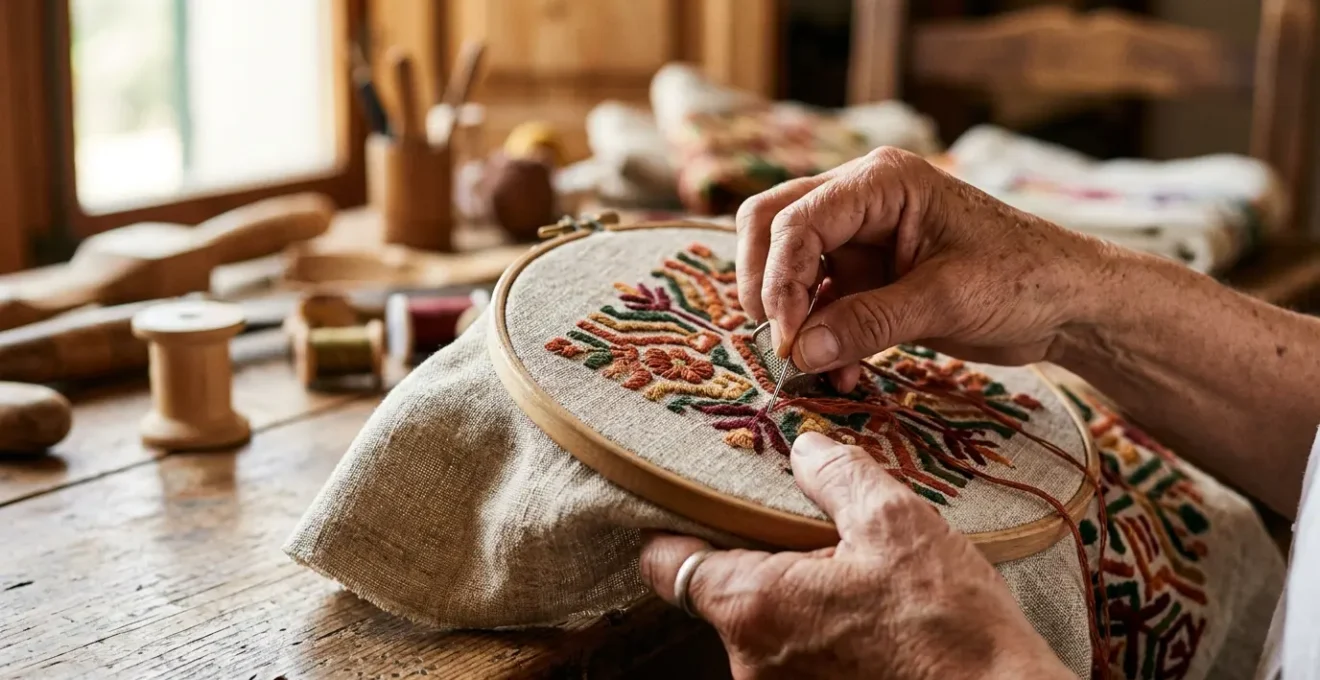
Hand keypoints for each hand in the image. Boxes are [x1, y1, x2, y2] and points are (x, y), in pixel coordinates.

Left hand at [639, 432, 1070, 679]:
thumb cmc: (953, 633)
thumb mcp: (897, 523)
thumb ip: (837, 475)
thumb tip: (806, 449)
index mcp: (754, 606)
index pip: (666, 564)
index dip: (674, 527)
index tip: (693, 502)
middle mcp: (751, 664)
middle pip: (721, 593)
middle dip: (758, 556)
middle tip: (805, 528)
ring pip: (764, 628)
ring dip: (796, 598)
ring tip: (854, 576)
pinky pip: (795, 660)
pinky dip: (820, 634)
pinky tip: (870, 618)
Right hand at [735, 147, 1114, 389]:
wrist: (1069, 305)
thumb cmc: (1024, 280)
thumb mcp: (947, 300)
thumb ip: (869, 323)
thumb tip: (799, 351)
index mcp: (881, 182)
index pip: (797, 219)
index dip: (779, 279)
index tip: (786, 339)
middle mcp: (860, 199)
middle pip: (772, 227)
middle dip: (766, 286)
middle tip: (779, 342)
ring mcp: (860, 238)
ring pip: (788, 267)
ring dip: (792, 318)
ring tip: (811, 369)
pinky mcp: (867, 276)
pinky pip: (819, 302)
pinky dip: (819, 337)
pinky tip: (841, 372)